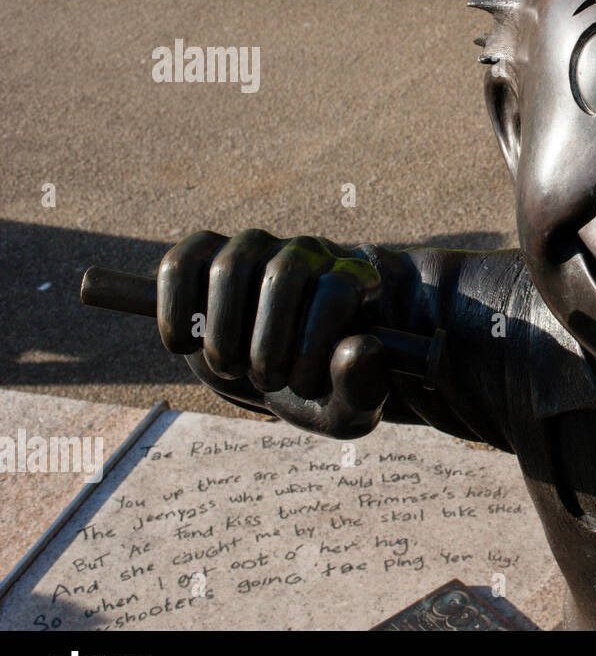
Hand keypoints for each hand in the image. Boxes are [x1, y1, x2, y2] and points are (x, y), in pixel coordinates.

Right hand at [156, 229, 389, 437]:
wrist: (278, 379)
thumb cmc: (319, 391)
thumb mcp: (348, 407)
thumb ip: (361, 386)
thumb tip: (359, 348)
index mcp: (355, 281)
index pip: (334, 292)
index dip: (312, 346)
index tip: (302, 386)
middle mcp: (308, 253)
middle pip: (281, 276)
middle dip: (265, 344)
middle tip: (264, 381)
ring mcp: (257, 247)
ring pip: (229, 267)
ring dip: (221, 331)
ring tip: (229, 367)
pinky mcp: (209, 253)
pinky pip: (180, 262)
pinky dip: (174, 307)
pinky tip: (185, 345)